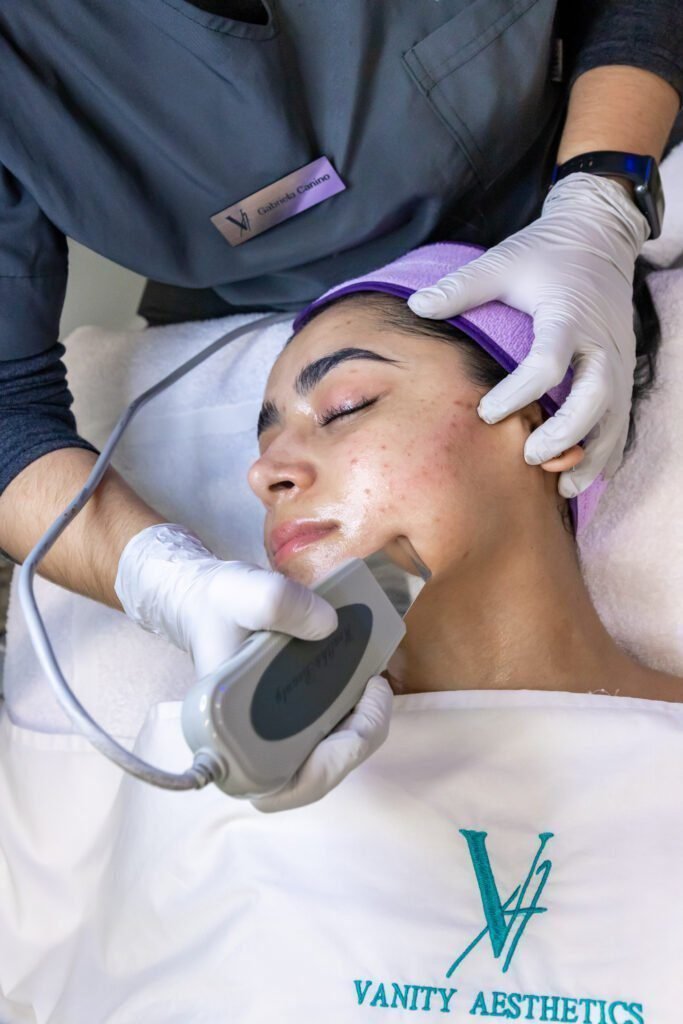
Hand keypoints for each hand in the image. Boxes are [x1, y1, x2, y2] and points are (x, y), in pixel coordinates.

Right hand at [115, 523, 391, 809]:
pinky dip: (355, 714)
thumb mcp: (239, 592)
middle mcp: (252, 748)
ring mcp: (275, 735)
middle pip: (318, 775)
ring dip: (362, 727)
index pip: (282, 787)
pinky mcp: (291, 718)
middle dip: (359, 738)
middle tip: (375, 689)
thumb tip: (328, 627)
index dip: (326, 767)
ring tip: (375, 684)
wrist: (209, 600)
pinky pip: (330, 733)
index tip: (352, 727)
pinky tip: (366, 680)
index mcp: (229, 738)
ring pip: (328, 757)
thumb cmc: (216, 606)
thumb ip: (275, 602)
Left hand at [407, 172, 649, 497]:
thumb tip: (415, 306)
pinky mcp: (625, 374)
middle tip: (527, 456)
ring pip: (616, 419)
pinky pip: (624, 422)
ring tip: (564, 488)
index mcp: (568, 315)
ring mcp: (618, 361)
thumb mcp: (502, 262)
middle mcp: (600, 343)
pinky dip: (608, 453)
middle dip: (564, 433)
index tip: (485, 412)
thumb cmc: (546, 254)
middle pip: (595, 397)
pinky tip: (583, 477)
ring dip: (593, 456)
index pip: (549, 362)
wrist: (601, 238)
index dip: (518, 392)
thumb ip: (461, 288)